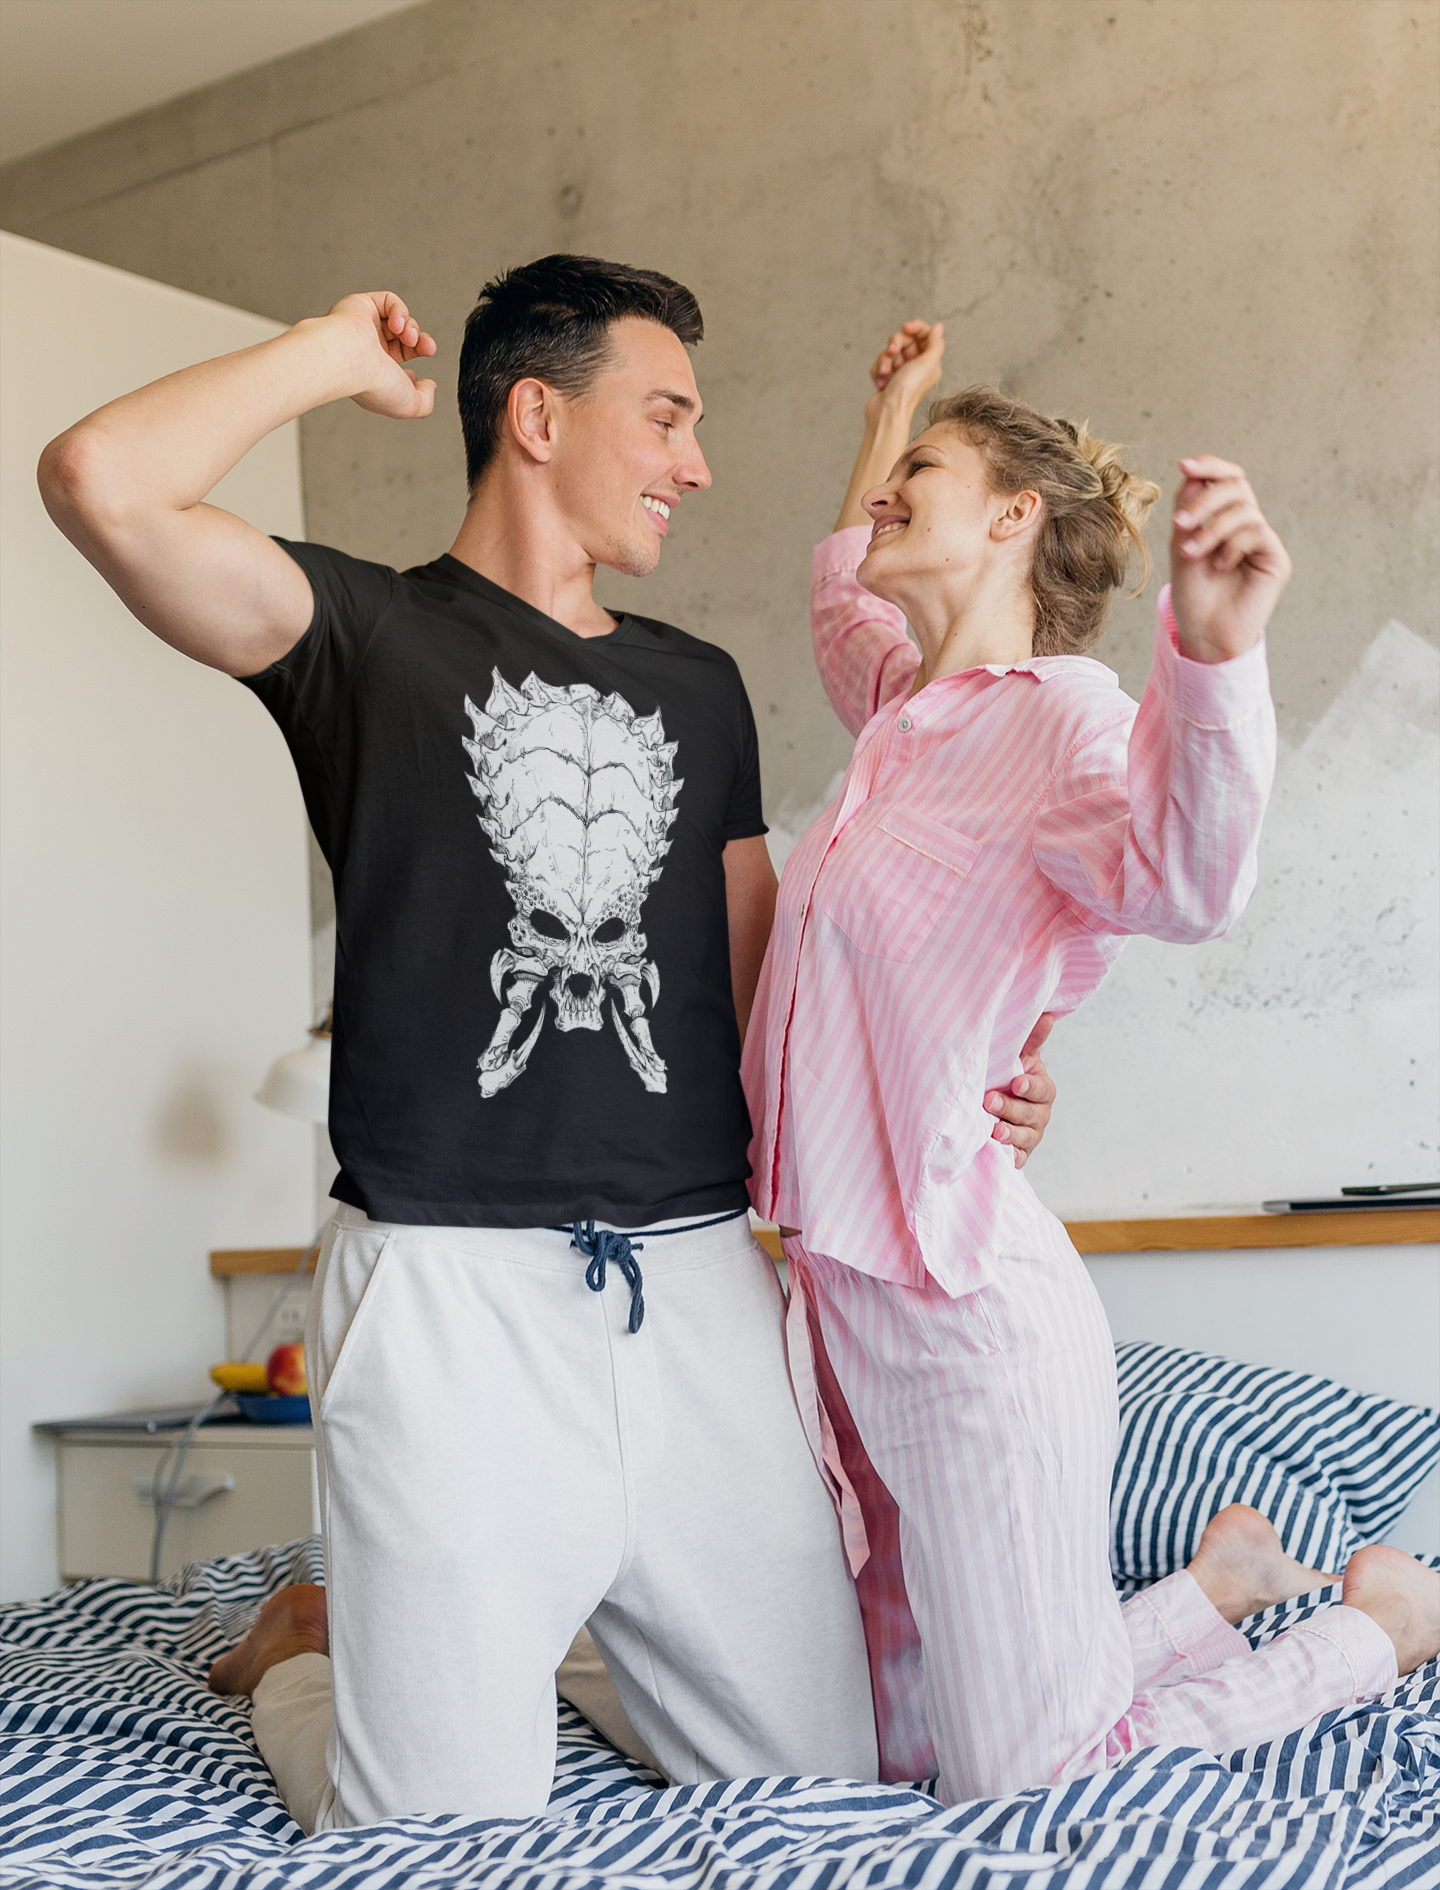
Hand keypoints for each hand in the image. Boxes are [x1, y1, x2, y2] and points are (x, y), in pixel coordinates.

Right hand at [327, 291, 437, 419]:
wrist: (351, 362)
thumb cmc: (373, 385)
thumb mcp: (410, 405)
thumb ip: (426, 401)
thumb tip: (430, 385)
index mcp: (374, 373)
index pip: (399, 362)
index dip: (414, 362)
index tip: (416, 372)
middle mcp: (368, 350)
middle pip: (403, 338)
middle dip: (420, 341)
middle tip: (426, 348)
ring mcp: (364, 328)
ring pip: (397, 320)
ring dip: (411, 327)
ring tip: (408, 336)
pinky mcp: (360, 306)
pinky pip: (388, 301)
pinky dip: (399, 310)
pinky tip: (397, 324)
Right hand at [865, 320, 945, 422]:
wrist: (887, 412)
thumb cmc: (908, 391)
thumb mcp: (928, 364)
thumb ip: (936, 343)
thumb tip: (939, 327)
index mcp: (930, 361)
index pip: (923, 333)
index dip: (914, 327)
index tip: (905, 328)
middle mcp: (917, 365)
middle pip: (904, 339)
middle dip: (895, 345)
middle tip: (892, 353)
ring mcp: (901, 372)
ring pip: (889, 351)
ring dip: (885, 361)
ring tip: (885, 373)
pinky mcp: (887, 378)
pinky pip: (880, 364)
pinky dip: (878, 371)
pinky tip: (881, 383)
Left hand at [983, 1011, 1056, 1168]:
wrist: (995, 1107)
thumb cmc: (1008, 1076)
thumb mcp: (1019, 1057)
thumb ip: (1032, 1039)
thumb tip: (1047, 1014)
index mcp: (1042, 1089)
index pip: (1041, 1089)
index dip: (1030, 1087)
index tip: (1017, 1082)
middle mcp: (1039, 1114)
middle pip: (1030, 1114)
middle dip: (1011, 1108)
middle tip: (990, 1101)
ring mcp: (1030, 1135)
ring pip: (1024, 1138)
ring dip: (1010, 1134)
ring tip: (994, 1130)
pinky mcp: (1018, 1153)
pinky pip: (1016, 1158)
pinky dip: (1008, 1156)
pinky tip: (998, 1152)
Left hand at [1169, 456, 1290, 661]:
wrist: (1203, 632)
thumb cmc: (1192, 593)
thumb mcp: (1182, 545)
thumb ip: (1188, 510)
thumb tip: (1193, 474)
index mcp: (1226, 518)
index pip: (1227, 479)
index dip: (1210, 466)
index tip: (1184, 465)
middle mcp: (1248, 525)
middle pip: (1237, 486)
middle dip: (1205, 499)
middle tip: (1180, 523)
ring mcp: (1263, 542)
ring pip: (1244, 510)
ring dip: (1211, 529)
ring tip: (1191, 553)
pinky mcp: (1276, 560)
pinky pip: (1256, 533)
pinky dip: (1231, 545)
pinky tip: (1220, 566)